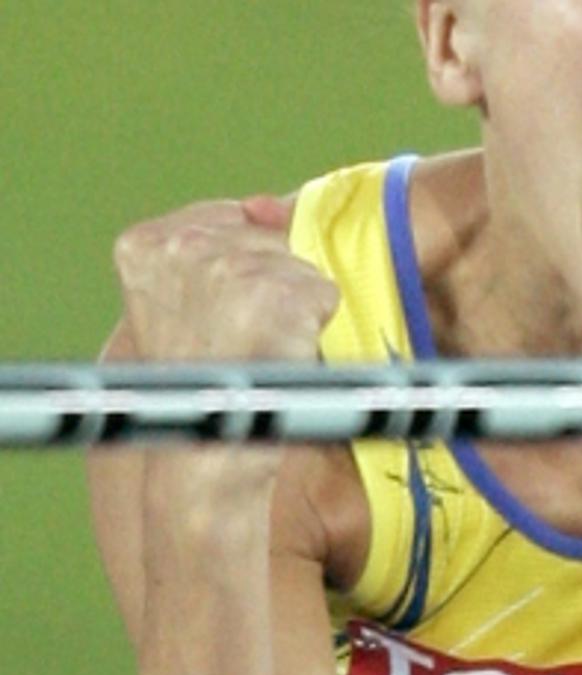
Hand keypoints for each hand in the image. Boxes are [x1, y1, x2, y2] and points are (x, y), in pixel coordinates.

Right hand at [113, 195, 337, 362]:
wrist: (201, 452)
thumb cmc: (201, 379)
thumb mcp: (192, 296)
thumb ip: (228, 240)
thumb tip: (265, 204)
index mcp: (145, 243)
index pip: (237, 218)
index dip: (250, 265)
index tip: (229, 313)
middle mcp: (183, 246)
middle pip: (274, 238)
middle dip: (274, 282)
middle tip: (245, 337)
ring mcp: (228, 270)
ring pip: (302, 265)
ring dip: (296, 307)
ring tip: (259, 347)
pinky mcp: (276, 297)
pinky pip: (326, 293)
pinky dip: (317, 323)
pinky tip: (283, 352)